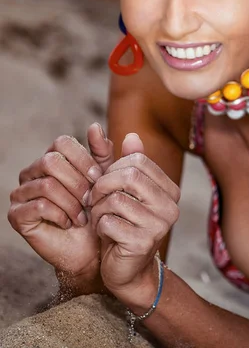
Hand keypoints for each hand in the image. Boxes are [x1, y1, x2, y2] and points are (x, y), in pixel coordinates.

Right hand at [8, 123, 114, 283]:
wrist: (91, 248)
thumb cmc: (98, 209)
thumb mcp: (105, 176)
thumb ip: (102, 152)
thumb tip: (94, 125)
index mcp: (51, 158)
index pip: (62, 143)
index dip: (83, 159)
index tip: (99, 178)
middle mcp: (31, 172)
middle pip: (51, 161)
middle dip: (77, 181)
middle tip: (92, 199)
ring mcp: (21, 193)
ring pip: (47, 184)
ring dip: (72, 201)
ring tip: (83, 215)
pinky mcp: (17, 216)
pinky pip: (39, 206)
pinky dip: (61, 214)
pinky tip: (70, 223)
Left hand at [89, 133, 179, 307]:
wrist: (126, 271)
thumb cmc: (123, 226)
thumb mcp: (124, 192)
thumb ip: (127, 163)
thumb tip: (132, 135)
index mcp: (170, 190)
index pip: (138, 161)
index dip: (114, 168)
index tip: (105, 183)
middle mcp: (170, 206)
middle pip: (128, 176)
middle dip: (103, 186)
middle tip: (95, 200)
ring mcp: (159, 226)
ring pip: (115, 199)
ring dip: (99, 209)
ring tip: (101, 218)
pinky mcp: (142, 244)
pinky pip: (109, 222)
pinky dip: (100, 227)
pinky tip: (105, 235)